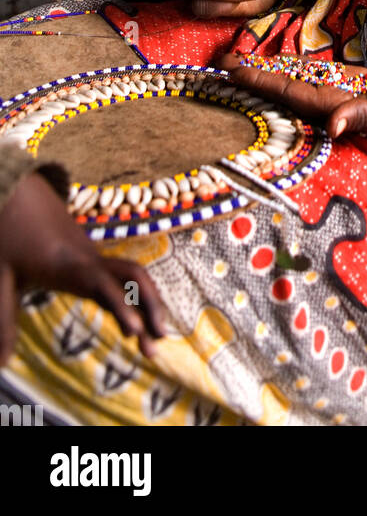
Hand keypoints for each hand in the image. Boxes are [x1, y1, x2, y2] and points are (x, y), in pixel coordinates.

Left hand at [0, 172, 165, 365]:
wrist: (18, 195)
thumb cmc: (9, 237)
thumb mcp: (1, 279)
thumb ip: (4, 323)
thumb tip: (0, 365)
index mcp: (69, 265)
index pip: (103, 285)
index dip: (121, 306)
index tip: (134, 332)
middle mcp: (90, 259)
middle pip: (133, 275)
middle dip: (151, 305)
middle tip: (158, 344)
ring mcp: (95, 257)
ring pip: (133, 275)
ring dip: (149, 302)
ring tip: (154, 339)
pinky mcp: (93, 259)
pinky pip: (122, 277)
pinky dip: (135, 297)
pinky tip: (137, 319)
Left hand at [224, 56, 366, 152]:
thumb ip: (366, 117)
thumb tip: (333, 124)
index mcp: (342, 113)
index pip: (292, 95)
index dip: (261, 84)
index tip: (231, 72)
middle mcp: (338, 105)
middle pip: (287, 88)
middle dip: (255, 77)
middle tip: (220, 63)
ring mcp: (349, 94)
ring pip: (302, 80)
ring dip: (273, 72)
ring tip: (243, 62)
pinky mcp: (363, 84)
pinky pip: (326, 75)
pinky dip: (303, 68)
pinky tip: (283, 63)